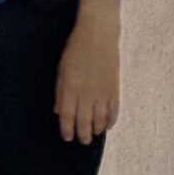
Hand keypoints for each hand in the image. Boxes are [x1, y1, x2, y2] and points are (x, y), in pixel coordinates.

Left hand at [55, 1, 120, 145]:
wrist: (98, 33)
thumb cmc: (75, 49)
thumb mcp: (61, 70)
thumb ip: (60, 92)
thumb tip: (59, 112)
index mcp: (70, 88)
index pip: (68, 117)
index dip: (67, 130)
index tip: (67, 138)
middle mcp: (86, 93)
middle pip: (85, 122)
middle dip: (83, 134)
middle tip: (83, 141)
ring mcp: (102, 91)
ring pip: (100, 119)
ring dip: (97, 130)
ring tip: (94, 134)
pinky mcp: (114, 87)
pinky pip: (114, 110)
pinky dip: (111, 120)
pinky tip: (108, 125)